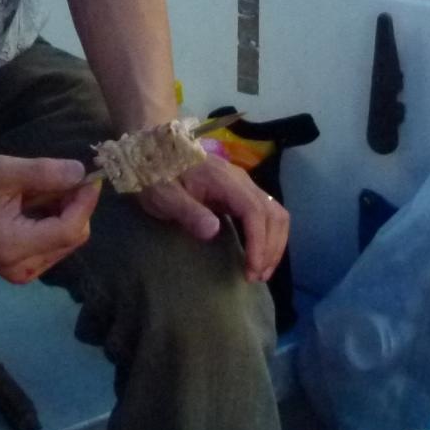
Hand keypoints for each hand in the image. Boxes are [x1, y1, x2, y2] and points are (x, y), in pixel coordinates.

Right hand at [0, 155, 99, 283]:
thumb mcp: (0, 171)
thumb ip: (43, 173)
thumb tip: (81, 173)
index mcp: (15, 246)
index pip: (70, 230)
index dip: (85, 202)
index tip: (90, 175)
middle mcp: (22, 268)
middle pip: (72, 238)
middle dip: (74, 206)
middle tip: (60, 177)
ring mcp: (20, 273)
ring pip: (65, 242)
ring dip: (63, 213)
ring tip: (38, 191)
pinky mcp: (18, 271)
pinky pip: (52, 247)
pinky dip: (52, 223)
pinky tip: (33, 205)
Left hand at [136, 153, 289, 281]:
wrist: (156, 152)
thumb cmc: (158, 175)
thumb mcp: (164, 196)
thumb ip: (188, 211)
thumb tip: (214, 231)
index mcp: (224, 179)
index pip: (254, 210)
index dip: (258, 241)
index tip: (252, 268)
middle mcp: (241, 180)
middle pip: (272, 213)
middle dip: (270, 247)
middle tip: (256, 276)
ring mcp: (243, 185)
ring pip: (274, 213)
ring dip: (273, 243)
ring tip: (261, 271)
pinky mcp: (240, 193)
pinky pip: (265, 214)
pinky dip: (267, 236)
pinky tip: (257, 254)